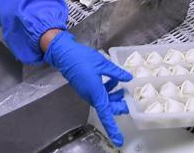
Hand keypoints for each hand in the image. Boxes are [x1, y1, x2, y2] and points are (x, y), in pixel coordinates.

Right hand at [42, 30, 131, 146]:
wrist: (64, 54)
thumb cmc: (82, 58)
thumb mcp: (102, 64)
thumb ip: (116, 73)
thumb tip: (128, 78)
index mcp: (95, 92)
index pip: (106, 114)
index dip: (113, 128)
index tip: (118, 140)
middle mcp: (90, 95)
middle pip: (107, 108)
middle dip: (119, 106)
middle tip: (129, 100)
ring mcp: (87, 92)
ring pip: (103, 100)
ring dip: (114, 97)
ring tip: (123, 88)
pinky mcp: (85, 87)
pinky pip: (98, 94)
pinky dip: (107, 90)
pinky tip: (113, 80)